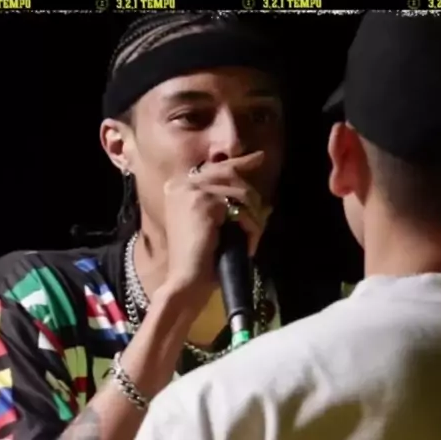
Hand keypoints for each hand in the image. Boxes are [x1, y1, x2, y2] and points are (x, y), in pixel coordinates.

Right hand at [163, 152, 267, 302]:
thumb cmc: (199, 261)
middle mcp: (182, 184)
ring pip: (241, 192)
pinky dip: (251, 228)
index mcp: (179, 187)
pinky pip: (242, 209)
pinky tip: (247, 245)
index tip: (259, 158)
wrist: (186, 281)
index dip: (240, 163)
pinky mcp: (205, 203)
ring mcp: (192, 191)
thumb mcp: (215, 226)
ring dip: (252, 219)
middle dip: (251, 199)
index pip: (216, 167)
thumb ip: (228, 205)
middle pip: (231, 175)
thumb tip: (262, 198)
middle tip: (260, 218)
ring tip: (250, 241)